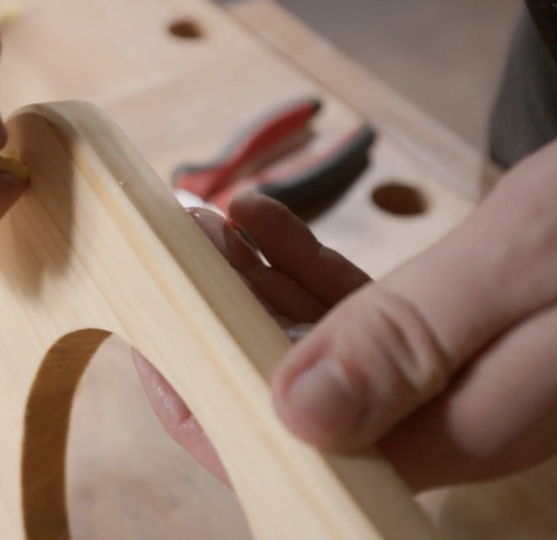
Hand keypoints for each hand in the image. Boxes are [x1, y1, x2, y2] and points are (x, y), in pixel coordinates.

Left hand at [139, 140, 556, 490]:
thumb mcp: (516, 273)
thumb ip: (407, 343)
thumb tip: (293, 416)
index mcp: (458, 428)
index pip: (303, 452)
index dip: (214, 410)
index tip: (157, 346)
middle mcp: (450, 417)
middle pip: (301, 397)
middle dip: (224, 328)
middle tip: (178, 253)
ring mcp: (454, 376)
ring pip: (323, 348)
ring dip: (256, 286)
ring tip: (206, 222)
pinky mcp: (460, 335)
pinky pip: (365, 315)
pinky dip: (308, 269)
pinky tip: (263, 221)